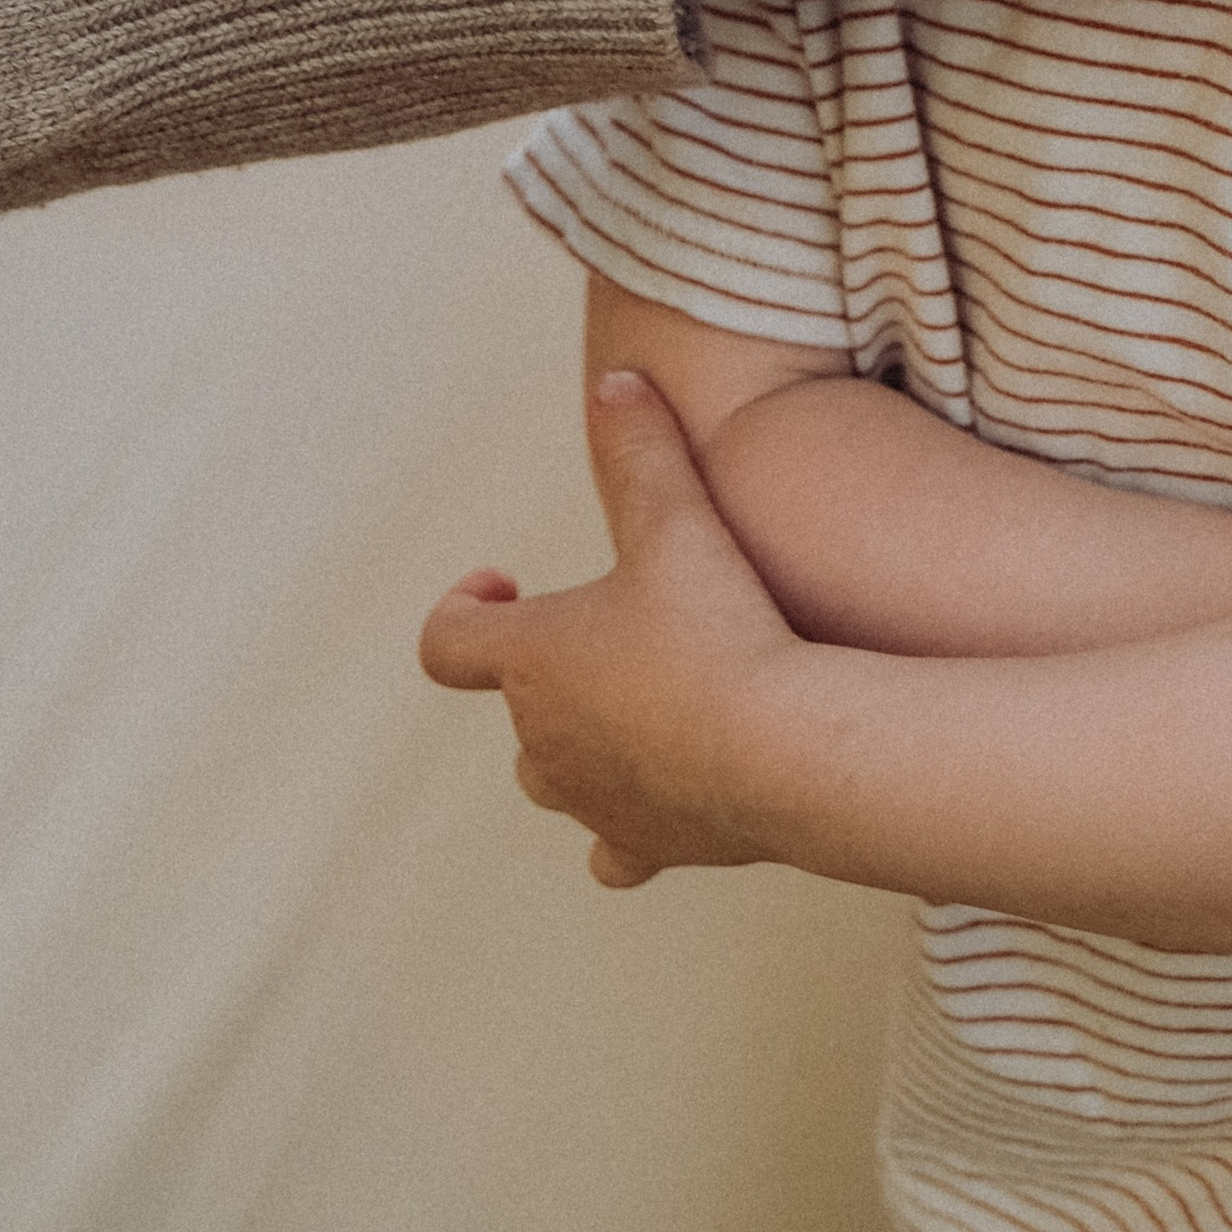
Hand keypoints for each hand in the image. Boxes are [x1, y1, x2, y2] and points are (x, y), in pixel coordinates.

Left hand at [419, 369, 808, 890]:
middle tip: (612, 630)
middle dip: (550, 672)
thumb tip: (614, 379)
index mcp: (529, 662)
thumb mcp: (678, 520)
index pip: (445, 645)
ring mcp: (591, 801)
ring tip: (647, 706)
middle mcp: (543, 740)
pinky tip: (669, 802)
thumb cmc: (721, 632)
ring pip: (556, 778)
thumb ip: (640, 447)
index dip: (464, 609)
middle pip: (515, 708)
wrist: (786, 750)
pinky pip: (614, 853)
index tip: (504, 582)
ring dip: (585, 744)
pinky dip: (628, 830)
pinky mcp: (644, 847)